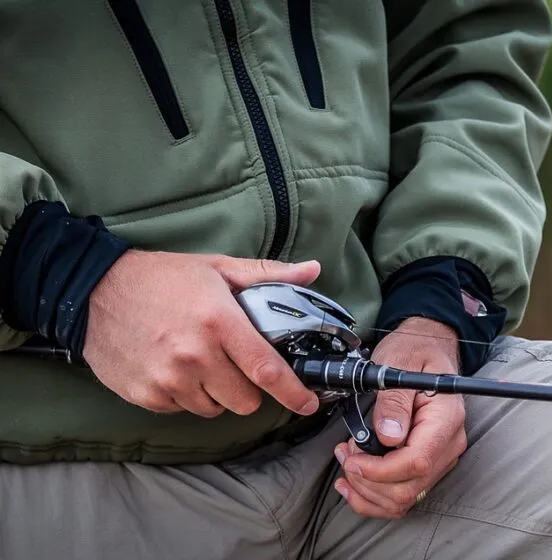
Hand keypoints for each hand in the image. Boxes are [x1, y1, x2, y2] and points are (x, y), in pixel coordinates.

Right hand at [83, 249, 321, 417]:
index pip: (266, 369)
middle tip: (236, 365)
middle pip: (245, 400)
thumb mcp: (217, 267)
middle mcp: (195, 355)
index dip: (293, 392)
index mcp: (219, 322)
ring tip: (201, 361)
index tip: (308, 403)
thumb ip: (267, 275)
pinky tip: (175, 368)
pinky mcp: (146, 395)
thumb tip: (312, 271)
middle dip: (249, 388)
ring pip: (215, 408)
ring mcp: (168, 379)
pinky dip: (186, 395)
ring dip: (216, 393)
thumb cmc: (163, 278)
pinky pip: (183, 409)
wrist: (93, 291)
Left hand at [333, 317, 466, 518]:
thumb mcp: (399, 364)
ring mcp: (441, 457)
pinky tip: (354, 484)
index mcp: (446, 418)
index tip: (352, 459)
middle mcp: (449, 443)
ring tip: (348, 462)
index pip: (417, 462)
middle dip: (367, 479)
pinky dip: (374, 497)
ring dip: (367, 490)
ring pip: (403, 498)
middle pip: (408, 487)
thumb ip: (394, 401)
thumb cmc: (415, 352)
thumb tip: (388, 435)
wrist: (428, 349)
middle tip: (345, 454)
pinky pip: (403, 495)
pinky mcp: (428, 464)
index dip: (379, 470)